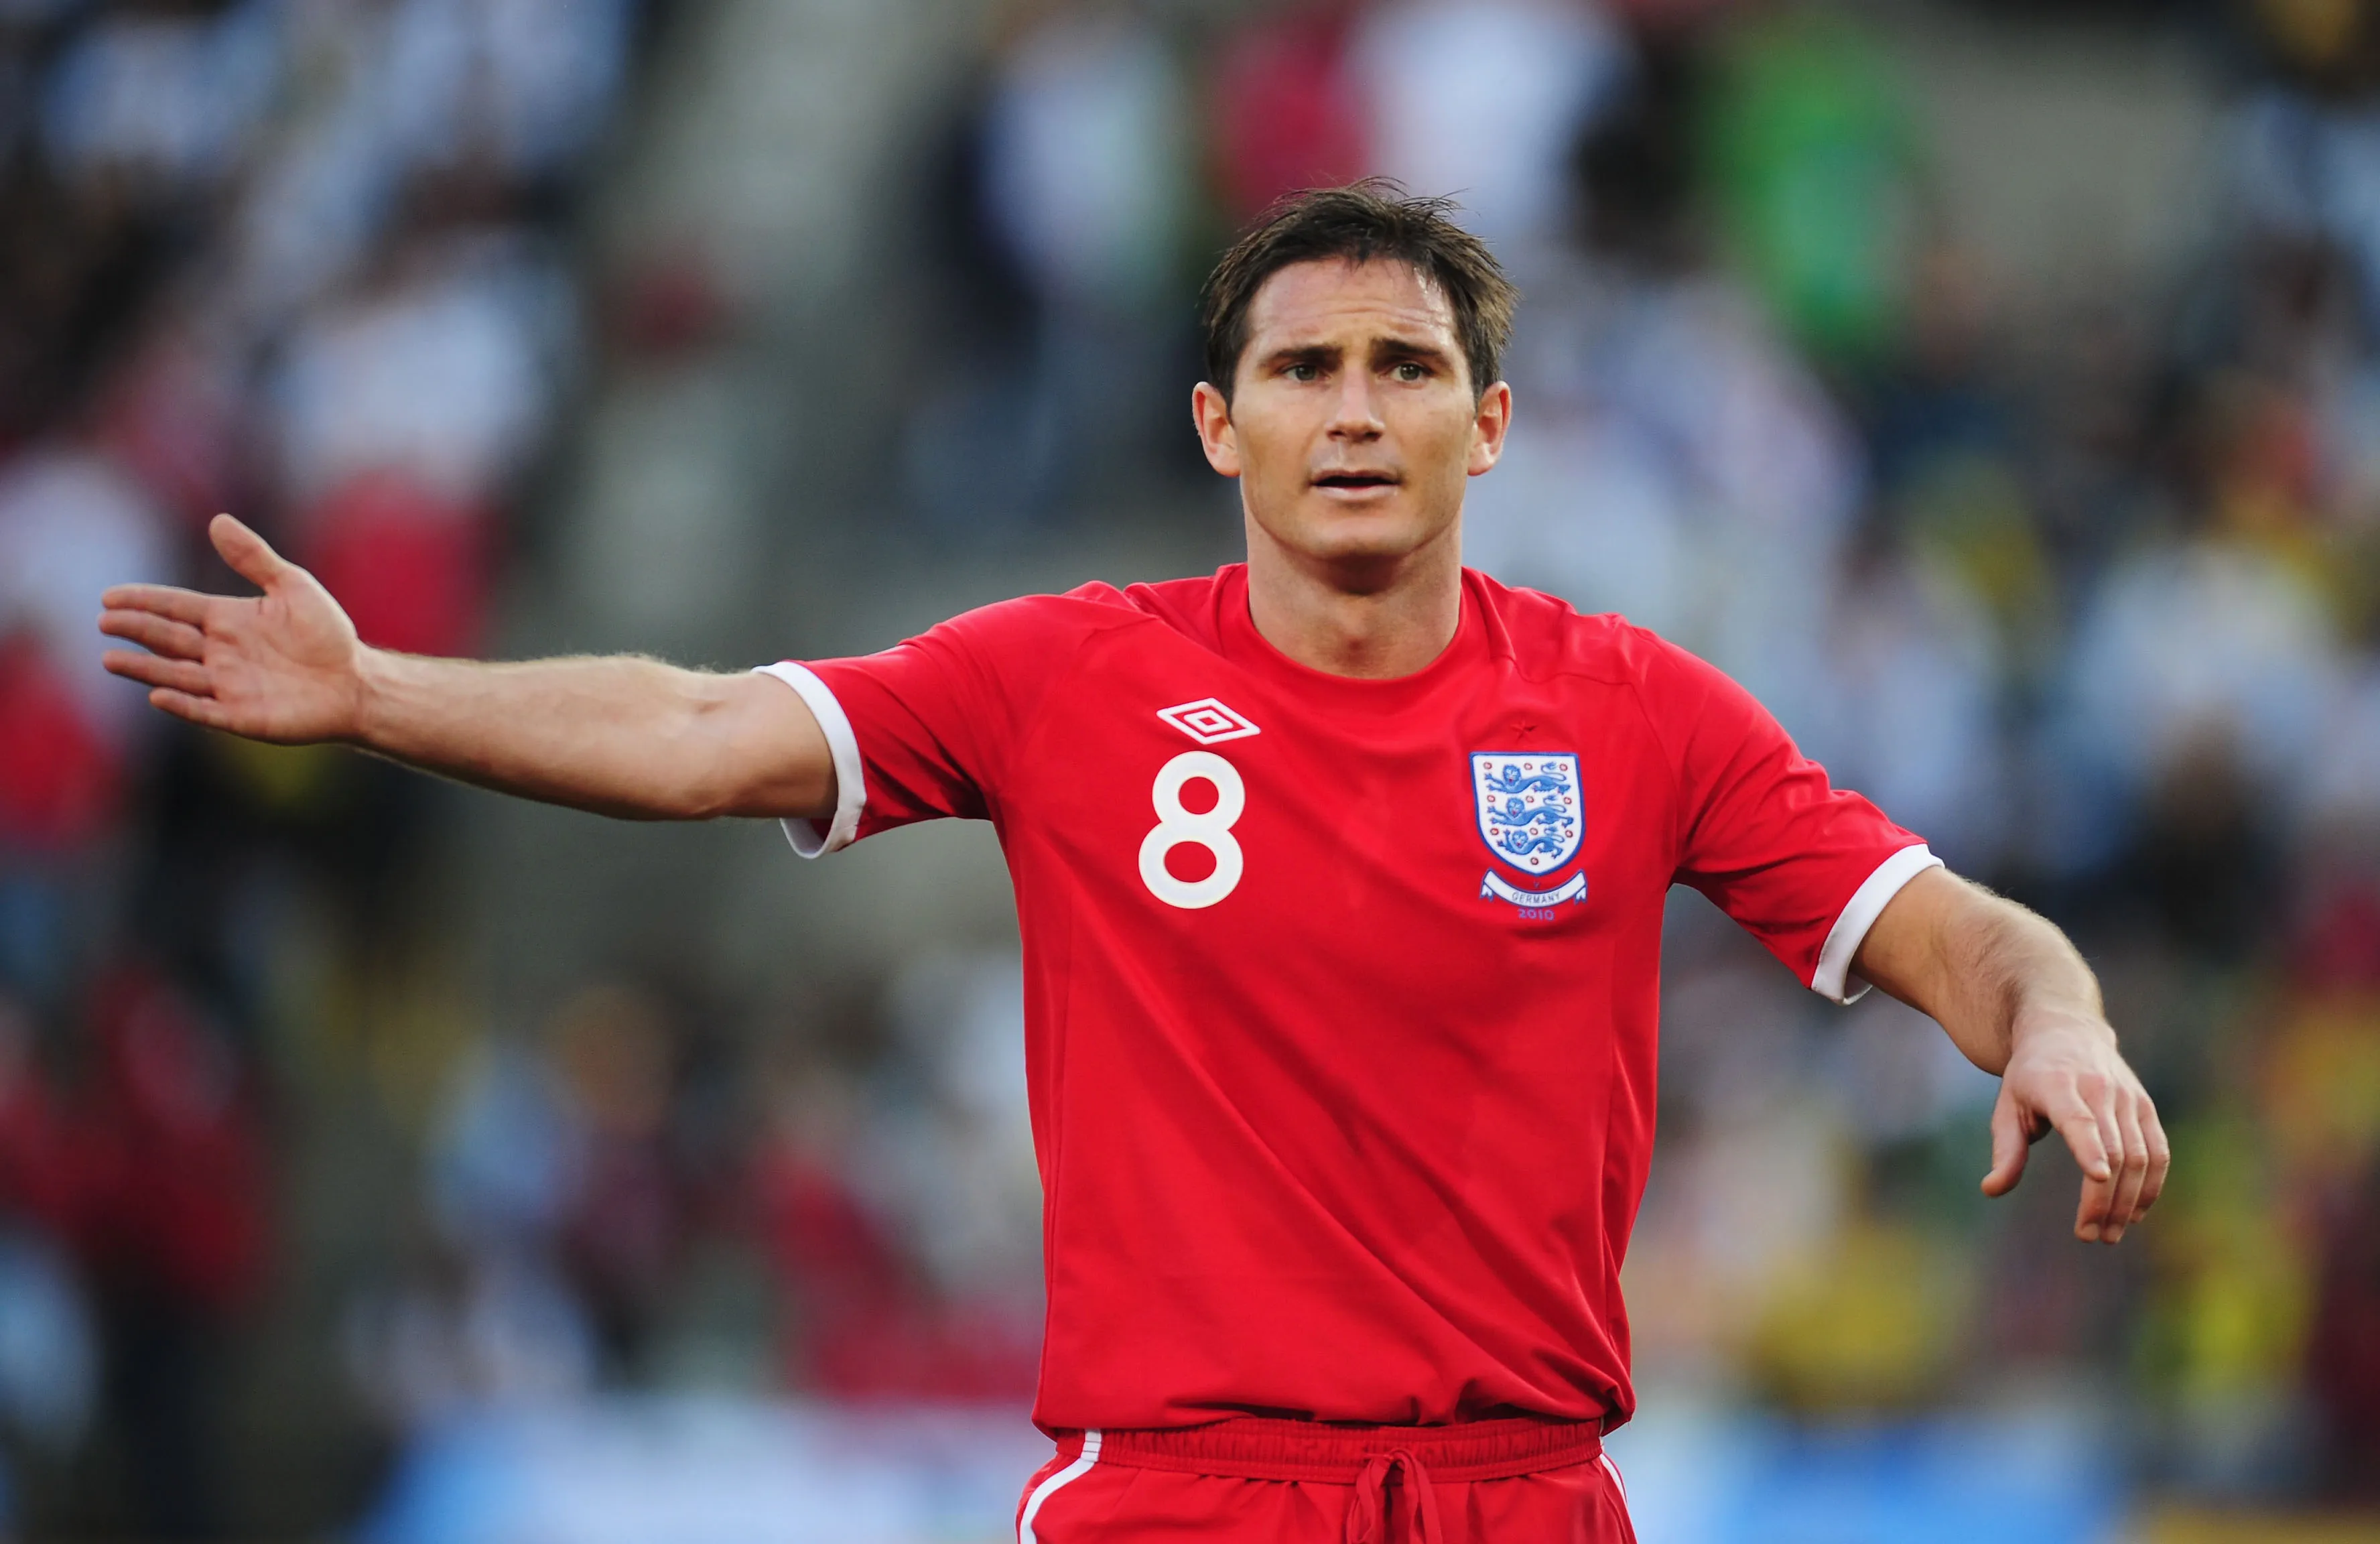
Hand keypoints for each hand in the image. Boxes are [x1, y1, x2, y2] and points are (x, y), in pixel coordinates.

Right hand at [100, 514, 367, 744]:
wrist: (357, 681)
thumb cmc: (327, 634)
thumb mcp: (293, 587)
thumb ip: (255, 558)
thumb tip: (217, 520)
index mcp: (228, 619)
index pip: (176, 607)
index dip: (144, 601)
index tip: (110, 597)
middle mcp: (220, 652)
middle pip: (168, 639)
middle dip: (137, 630)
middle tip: (105, 622)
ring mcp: (227, 685)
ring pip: (176, 675)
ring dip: (144, 668)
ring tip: (110, 659)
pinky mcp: (241, 715)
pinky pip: (204, 711)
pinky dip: (182, 704)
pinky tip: (158, 695)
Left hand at [1982, 1009, 2168, 1243]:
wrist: (2066, 1031)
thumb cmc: (2029, 1077)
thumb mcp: (2007, 1106)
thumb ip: (2006, 1150)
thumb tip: (1991, 1190)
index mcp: (2058, 1085)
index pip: (2079, 1119)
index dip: (2090, 1147)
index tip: (2097, 1177)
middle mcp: (2098, 1089)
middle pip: (2112, 1150)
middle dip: (2103, 1199)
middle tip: (2089, 1235)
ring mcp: (2127, 1097)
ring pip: (2139, 1156)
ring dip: (2128, 1201)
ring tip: (2110, 1234)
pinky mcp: (2145, 1106)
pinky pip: (2158, 1152)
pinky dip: (2151, 1186)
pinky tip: (2136, 1213)